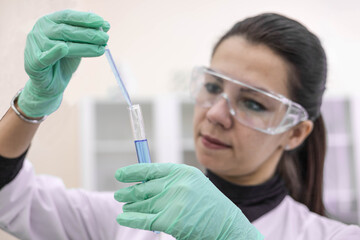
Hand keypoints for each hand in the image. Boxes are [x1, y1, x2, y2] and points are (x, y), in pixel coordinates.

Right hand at [18, 10, 109, 116]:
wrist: (50, 85)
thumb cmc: (63, 62)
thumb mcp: (76, 46)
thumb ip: (86, 36)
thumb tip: (105, 27)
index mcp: (48, 22)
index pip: (68, 16)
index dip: (85, 19)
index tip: (102, 23)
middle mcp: (38, 31)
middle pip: (66, 30)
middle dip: (89, 34)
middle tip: (105, 38)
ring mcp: (34, 46)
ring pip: (62, 44)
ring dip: (84, 46)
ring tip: (101, 49)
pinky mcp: (33, 63)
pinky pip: (44, 57)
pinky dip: (54, 53)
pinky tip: (63, 48)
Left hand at [114, 163, 263, 239]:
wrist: (227, 226)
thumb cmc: (210, 206)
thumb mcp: (193, 185)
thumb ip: (171, 182)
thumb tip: (144, 185)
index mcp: (182, 172)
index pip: (150, 169)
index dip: (132, 172)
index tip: (120, 175)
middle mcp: (176, 184)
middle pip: (144, 188)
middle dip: (129, 192)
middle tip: (119, 194)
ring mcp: (173, 202)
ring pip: (143, 204)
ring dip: (130, 205)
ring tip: (124, 206)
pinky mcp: (171, 221)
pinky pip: (145, 219)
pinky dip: (131, 218)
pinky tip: (123, 217)